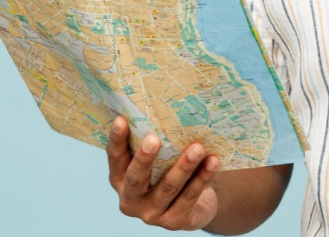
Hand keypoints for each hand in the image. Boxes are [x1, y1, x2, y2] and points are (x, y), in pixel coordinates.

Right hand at [107, 115, 220, 230]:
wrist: (195, 207)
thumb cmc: (170, 174)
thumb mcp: (158, 162)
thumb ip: (154, 145)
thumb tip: (161, 107)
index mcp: (120, 181)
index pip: (116, 159)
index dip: (116, 140)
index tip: (120, 120)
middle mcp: (131, 200)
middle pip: (135, 179)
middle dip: (144, 159)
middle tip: (153, 139)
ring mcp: (151, 214)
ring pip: (168, 187)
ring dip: (184, 166)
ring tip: (197, 148)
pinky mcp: (174, 221)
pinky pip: (190, 196)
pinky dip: (203, 177)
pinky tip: (213, 161)